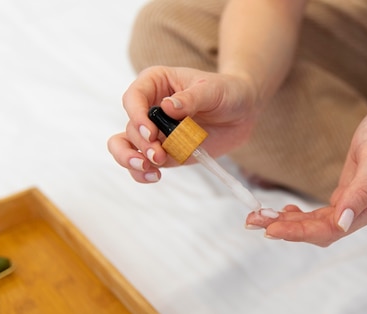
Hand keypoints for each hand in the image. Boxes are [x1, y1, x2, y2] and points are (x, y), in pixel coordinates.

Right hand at [107, 65, 259, 182]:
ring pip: (125, 146)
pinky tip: (154, 176)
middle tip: (159, 154)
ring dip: (132, 160)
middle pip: (131, 127)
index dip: (136, 115)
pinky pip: (142, 164)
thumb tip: (167, 106)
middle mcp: (148, 107)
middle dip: (141, 144)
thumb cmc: (226, 92)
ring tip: (151, 168)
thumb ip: (191, 98)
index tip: (151, 132)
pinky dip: (141, 173)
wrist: (241, 113)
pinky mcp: (162, 151)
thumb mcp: (212, 90)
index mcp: (155, 83)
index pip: (133, 97)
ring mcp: (153, 132)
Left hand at [245, 104, 366, 246]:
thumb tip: (342, 223)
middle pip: (320, 231)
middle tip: (254, 222)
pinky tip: (283, 211)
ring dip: (287, 223)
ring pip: (316, 224)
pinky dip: (299, 215)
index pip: (332, 230)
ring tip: (259, 217)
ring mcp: (352, 207)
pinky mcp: (344, 197)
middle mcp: (361, 214)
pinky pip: (319, 214)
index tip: (272, 230)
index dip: (301, 232)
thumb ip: (360, 192)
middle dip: (287, 229)